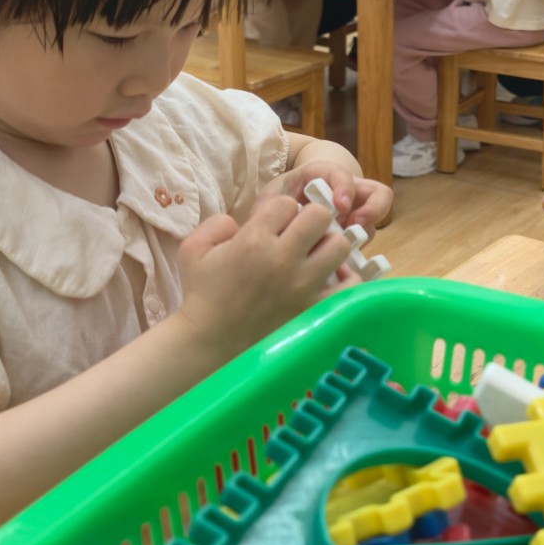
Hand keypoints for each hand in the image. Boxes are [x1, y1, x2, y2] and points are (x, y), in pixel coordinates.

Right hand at [173, 199, 349, 362]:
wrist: (211, 341)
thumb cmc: (202, 293)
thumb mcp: (193, 248)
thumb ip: (217, 223)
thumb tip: (242, 221)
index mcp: (253, 240)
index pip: (287, 203)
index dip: (280, 211)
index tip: (273, 226)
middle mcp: (283, 259)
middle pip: (320, 216)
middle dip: (310, 219)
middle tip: (299, 235)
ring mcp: (303, 285)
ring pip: (340, 245)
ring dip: (329, 245)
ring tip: (315, 255)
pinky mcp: (316, 309)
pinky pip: (350, 285)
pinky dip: (345, 278)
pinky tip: (330, 279)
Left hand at [262, 159, 392, 237]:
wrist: (280, 210)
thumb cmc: (277, 201)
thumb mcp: (270, 199)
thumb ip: (273, 208)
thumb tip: (282, 222)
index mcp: (323, 176)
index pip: (342, 174)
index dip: (344, 187)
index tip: (339, 206)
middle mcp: (346, 193)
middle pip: (378, 194)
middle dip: (373, 210)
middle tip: (355, 226)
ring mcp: (353, 214)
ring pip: (374, 221)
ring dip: (363, 234)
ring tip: (344, 248)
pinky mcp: (351, 236)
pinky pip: (363, 243)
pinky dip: (355, 250)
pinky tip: (336, 260)